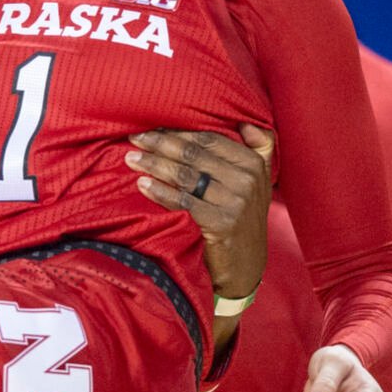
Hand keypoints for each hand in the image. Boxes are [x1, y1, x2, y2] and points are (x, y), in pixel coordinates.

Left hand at [127, 124, 273, 304]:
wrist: (245, 268)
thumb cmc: (243, 221)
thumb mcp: (258, 184)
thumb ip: (259, 150)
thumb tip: (245, 123)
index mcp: (254, 163)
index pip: (208, 139)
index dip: (177, 132)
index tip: (152, 128)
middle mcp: (248, 179)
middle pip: (194, 154)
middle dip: (161, 144)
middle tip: (135, 138)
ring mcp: (236, 202)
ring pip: (185, 175)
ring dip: (154, 164)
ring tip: (132, 159)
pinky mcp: (222, 223)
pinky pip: (183, 201)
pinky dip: (159, 191)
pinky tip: (142, 185)